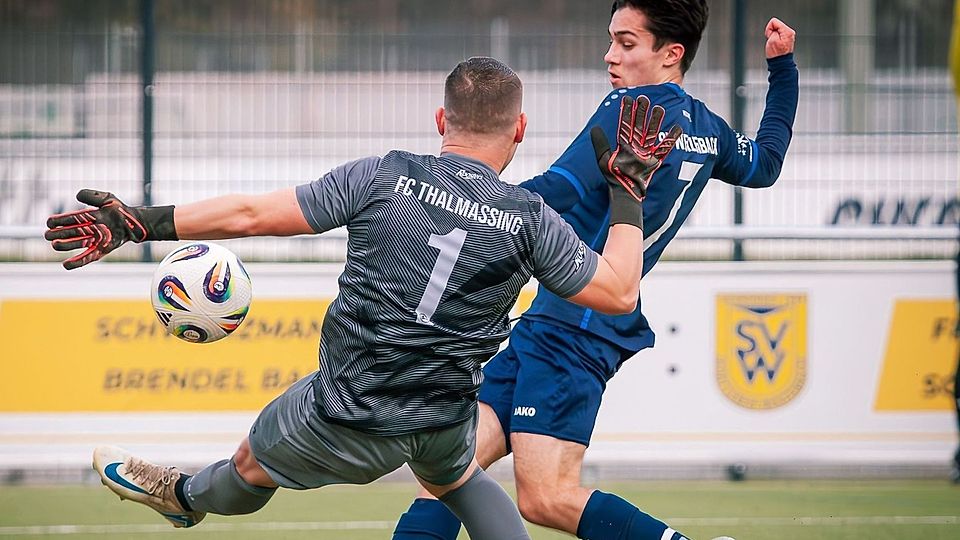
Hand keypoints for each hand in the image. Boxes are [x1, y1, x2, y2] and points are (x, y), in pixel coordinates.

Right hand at [45, 189, 174, 269]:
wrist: (135, 222)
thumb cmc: (119, 209)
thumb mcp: (107, 198)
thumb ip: (92, 195)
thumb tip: (76, 196)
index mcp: (86, 217)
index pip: (69, 219)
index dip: (59, 221)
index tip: (49, 222)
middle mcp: (88, 229)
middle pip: (70, 233)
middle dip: (58, 234)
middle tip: (47, 235)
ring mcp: (94, 240)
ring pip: (76, 244)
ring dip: (65, 246)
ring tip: (55, 245)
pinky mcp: (101, 250)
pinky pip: (88, 257)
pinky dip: (77, 261)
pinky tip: (66, 265)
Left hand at [590, 94, 681, 203]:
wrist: (625, 192)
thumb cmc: (613, 177)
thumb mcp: (603, 159)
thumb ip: (600, 144)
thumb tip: (594, 128)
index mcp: (623, 145)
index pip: (625, 124)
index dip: (626, 112)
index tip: (627, 99)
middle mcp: (635, 146)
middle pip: (639, 125)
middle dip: (641, 112)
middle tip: (644, 97)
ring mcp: (645, 153)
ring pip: (652, 132)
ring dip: (655, 120)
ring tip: (659, 107)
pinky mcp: (655, 160)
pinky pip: (664, 147)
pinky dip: (671, 138)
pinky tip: (677, 127)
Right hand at [765, 18, 795, 58]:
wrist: (780, 63)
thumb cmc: (776, 54)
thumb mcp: (772, 40)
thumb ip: (772, 30)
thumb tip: (773, 28)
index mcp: (787, 31)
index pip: (774, 21)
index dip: (769, 29)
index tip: (770, 36)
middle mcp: (790, 32)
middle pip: (775, 25)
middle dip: (771, 32)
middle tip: (772, 41)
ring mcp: (788, 36)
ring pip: (776, 30)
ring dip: (773, 36)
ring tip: (774, 43)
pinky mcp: (786, 39)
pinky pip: (778, 34)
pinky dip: (775, 38)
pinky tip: (776, 44)